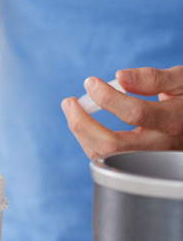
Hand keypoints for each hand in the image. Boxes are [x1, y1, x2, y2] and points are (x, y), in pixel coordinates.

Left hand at [61, 66, 182, 158]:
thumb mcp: (182, 80)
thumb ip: (153, 79)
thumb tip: (119, 76)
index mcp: (175, 120)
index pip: (135, 113)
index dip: (108, 97)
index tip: (90, 83)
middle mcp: (162, 145)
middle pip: (112, 145)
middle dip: (82, 124)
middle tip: (68, 102)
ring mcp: (148, 159)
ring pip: (105, 156)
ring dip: (82, 133)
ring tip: (72, 109)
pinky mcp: (137, 163)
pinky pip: (107, 158)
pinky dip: (90, 140)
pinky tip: (85, 123)